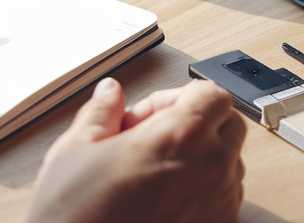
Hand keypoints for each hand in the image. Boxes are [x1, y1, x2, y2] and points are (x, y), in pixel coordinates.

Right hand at [28, 78, 246, 222]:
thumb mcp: (75, 150)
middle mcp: (211, 168)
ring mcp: (219, 204)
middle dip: (195, 124)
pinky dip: (201, 192)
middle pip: (228, 125)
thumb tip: (110, 93)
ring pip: (227, 163)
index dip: (180, 97)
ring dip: (199, 158)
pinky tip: (161, 200)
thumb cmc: (76, 217)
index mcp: (180, 136)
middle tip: (152, 139)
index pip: (213, 94)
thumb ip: (101, 112)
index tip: (151, 114)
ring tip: (152, 174)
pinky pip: (223, 199)